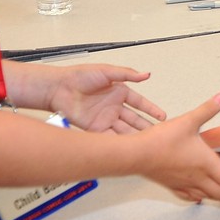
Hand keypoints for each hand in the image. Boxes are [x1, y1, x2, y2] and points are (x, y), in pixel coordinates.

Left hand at [36, 63, 166, 133]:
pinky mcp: (95, 128)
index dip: (151, 110)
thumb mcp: (106, 71)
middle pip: (134, 119)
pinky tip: (127, 147)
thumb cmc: (78, 76)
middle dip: (146, 127)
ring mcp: (105, 118)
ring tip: (145, 144)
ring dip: (134, 137)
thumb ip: (127, 74)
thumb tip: (146, 74)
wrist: (58, 88)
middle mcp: (114, 106)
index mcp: (119, 92)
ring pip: (125, 130)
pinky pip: (110, 137)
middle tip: (158, 135)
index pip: (140, 103)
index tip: (162, 116)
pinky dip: (119, 143)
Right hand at [135, 94, 219, 203]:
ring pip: (209, 196)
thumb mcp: (188, 120)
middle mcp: (198, 177)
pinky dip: (201, 198)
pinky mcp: (173, 185)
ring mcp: (185, 184)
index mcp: (206, 163)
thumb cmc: (161, 140)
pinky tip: (201, 198)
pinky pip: (191, 196)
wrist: (137, 155)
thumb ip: (207, 109)